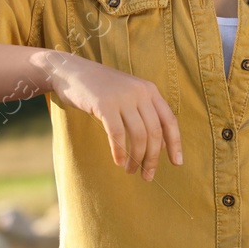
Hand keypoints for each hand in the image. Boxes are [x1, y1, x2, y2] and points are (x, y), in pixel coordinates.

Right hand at [37, 50, 181, 179]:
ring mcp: (123, 97)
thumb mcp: (128, 95)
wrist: (71, 71)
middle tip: (147, 175)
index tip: (177, 163)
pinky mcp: (105, 104)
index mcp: (150, 91)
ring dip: (136, 158)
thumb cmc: (101, 89)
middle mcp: (141, 92)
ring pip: (139, 135)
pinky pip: (117, 134)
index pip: (169, 121)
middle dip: (153, 158)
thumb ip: (144, 114)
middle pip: (155, 132)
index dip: (175, 144)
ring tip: (131, 171)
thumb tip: (158, 145)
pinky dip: (119, 151)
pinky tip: (119, 162)